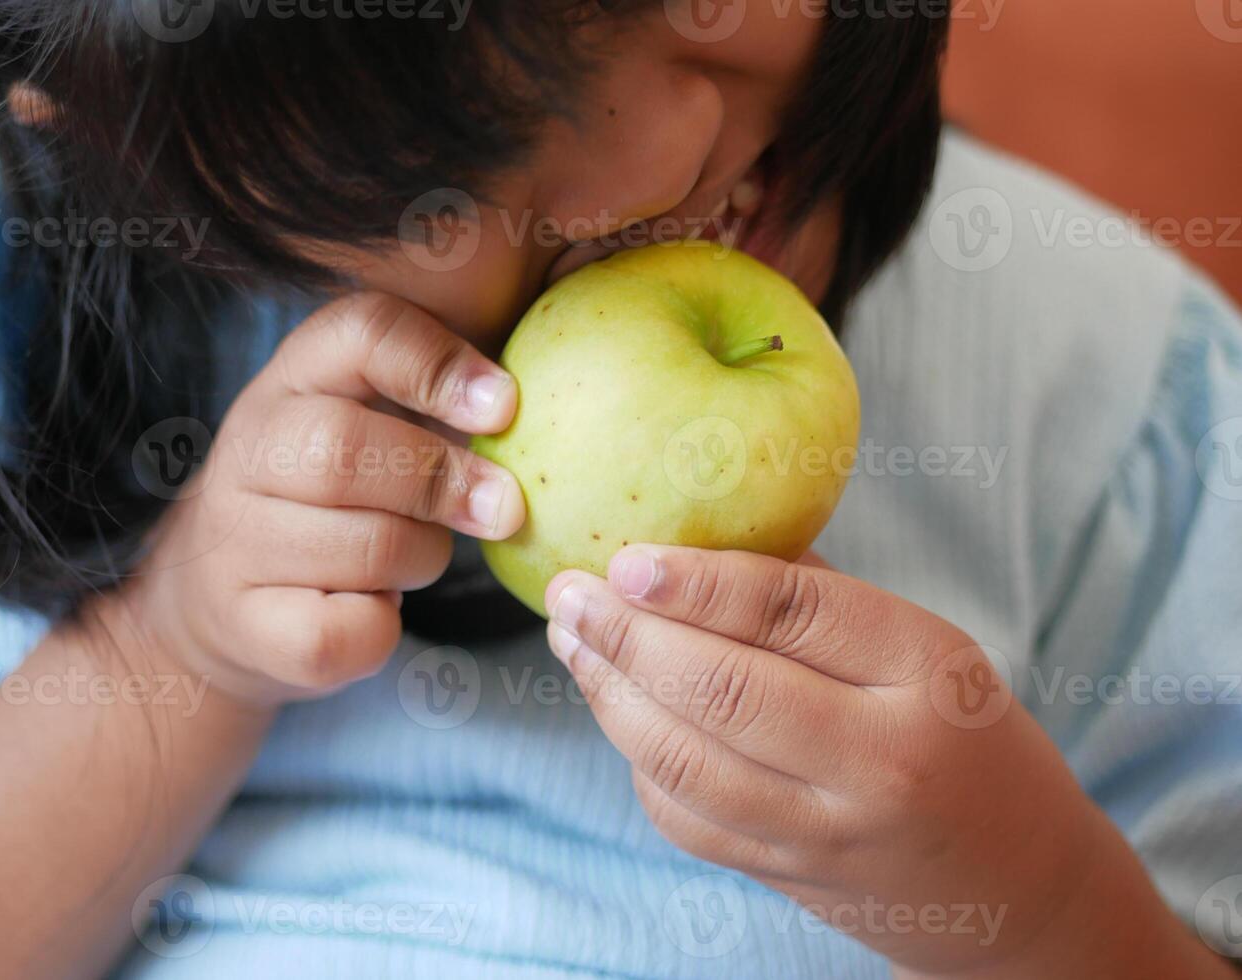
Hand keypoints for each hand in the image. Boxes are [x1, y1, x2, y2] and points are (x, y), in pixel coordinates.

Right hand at [114, 292, 524, 706]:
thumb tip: (539, 411)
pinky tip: (377, 608)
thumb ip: (443, 400)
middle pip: (343, 449)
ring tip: (422, 555)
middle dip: (441, 480)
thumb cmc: (339, 497)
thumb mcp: (374, 421)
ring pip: (360, 548)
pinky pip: (345, 631)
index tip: (504, 406)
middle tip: (505, 507)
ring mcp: (234, 540)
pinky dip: (385, 627)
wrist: (221, 598)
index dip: (438, 365)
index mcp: (295, 378)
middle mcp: (249, 448)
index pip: (359, 333)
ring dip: (422, 557)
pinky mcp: (247, 625)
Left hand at [542, 546, 1167, 975]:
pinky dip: (636, 755)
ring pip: (683, 758)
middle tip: (571, 593)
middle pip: (721, 689)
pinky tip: (617, 708)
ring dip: (609, 693)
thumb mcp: (931, 649)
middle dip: (626, 634)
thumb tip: (695, 535)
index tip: (625, 556)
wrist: (1015, 887)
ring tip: (573, 640)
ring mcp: (828, 830)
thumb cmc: (964, 737)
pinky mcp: (786, 875)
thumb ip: (821, 598)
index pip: (793, 613)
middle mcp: (878, 759)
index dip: (695, 582)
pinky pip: (683, 814)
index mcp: (927, 674)